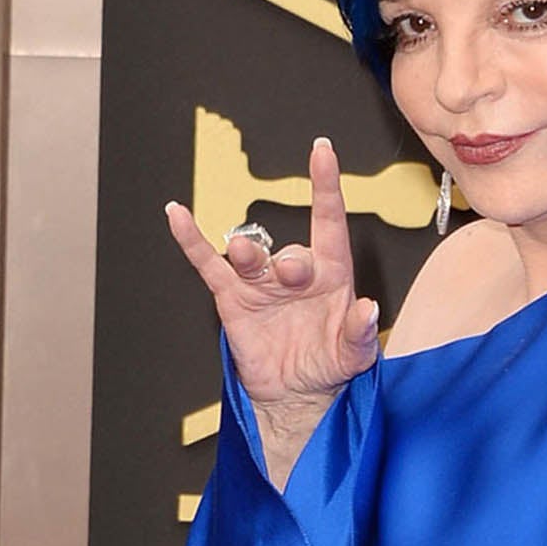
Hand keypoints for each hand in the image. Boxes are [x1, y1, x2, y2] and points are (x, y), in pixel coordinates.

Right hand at [165, 137, 379, 480]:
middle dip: (291, 262)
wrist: (294, 394)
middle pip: (291, 251)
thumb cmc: (329, 365)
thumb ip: (362, 334)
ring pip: (250, 256)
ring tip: (250, 262)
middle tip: (293, 275)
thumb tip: (369, 309)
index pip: (329, 222)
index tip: (322, 151)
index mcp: (332, 275)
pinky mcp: (233, 298)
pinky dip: (191, 240)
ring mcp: (262, 283)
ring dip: (249, 255)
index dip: (326, 186)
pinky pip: (209, 264)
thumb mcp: (354, 355)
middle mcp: (296, 272)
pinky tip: (177, 215)